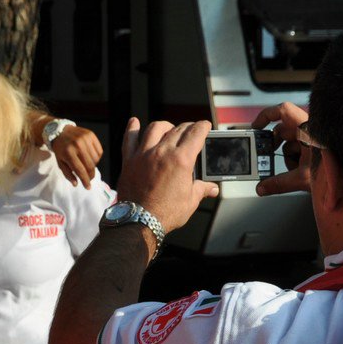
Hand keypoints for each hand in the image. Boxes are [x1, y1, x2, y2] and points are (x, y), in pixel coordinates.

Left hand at [50, 126, 102, 187]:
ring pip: (96, 159)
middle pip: (90, 166)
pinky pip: (99, 151)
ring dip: (93, 166)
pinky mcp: (91, 135)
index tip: (88, 187)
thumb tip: (76, 184)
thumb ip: (67, 173)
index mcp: (68, 153)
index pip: (80, 170)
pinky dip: (97, 157)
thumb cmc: (60, 148)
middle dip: (91, 175)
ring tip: (88, 165)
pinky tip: (91, 157)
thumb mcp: (59, 162)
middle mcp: (78, 145)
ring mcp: (85, 139)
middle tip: (89, 178)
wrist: (60, 130)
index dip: (85, 180)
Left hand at [116, 117, 219, 234]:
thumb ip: (202, 189)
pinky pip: (129, 139)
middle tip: (191, 131)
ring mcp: (144, 155)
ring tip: (169, 128)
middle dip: (187, 127)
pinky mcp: (129, 161)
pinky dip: (132, 129)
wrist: (139, 221)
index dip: (203, 127)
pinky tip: (134, 122)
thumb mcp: (190, 201)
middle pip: (177, 129)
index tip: (205, 125)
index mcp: (181, 160)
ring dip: (165, 126)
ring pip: (155, 129)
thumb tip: (212, 189)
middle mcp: (162, 152)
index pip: (195, 134)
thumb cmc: (166, 213)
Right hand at [251, 101, 314, 196]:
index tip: (255, 127)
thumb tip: (262, 188)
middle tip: (267, 156)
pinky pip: (301, 149)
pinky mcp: (318, 146)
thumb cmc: (337, 170)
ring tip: (292, 170)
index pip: (282, 111)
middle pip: (283, 131)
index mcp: (307, 128)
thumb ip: (279, 183)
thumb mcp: (303, 177)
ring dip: (287, 156)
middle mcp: (310, 129)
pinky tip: (301, 171)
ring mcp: (315, 137)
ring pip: (292, 142)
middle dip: (275, 146)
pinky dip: (296, 160)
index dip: (266, 116)